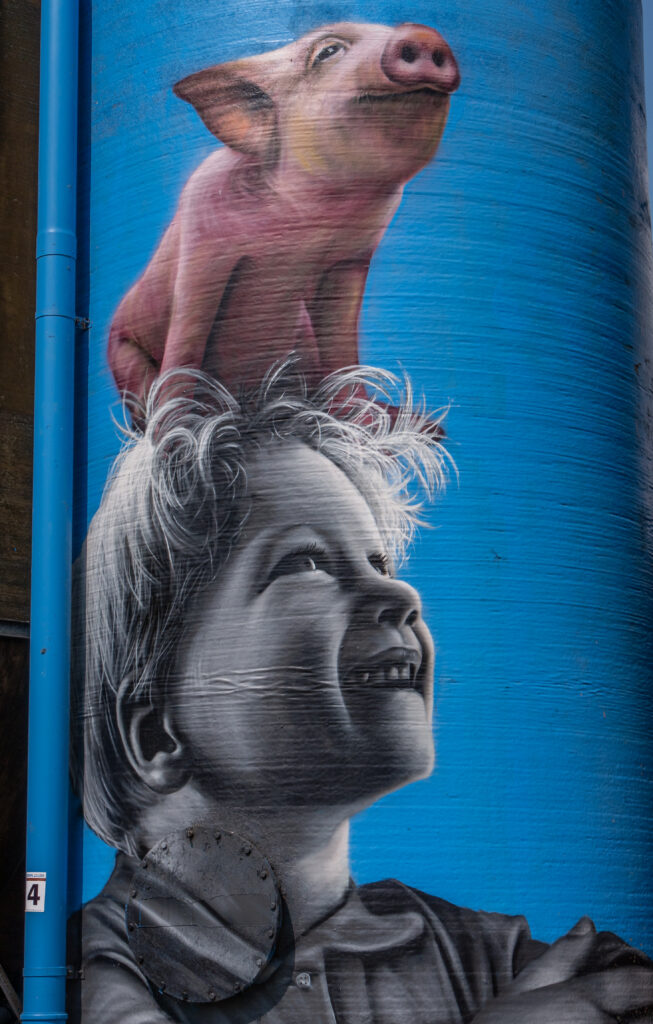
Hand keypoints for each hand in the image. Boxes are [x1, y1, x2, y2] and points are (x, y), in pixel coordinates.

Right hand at [472, 917, 652, 1022]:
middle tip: (632, 1005)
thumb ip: (562, 956)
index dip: (649, 981)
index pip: (643, 984)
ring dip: (637, 1021)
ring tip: (619, 1017)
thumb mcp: (523, 988)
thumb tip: (588, 921)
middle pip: (650, 1015)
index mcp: (583, 999)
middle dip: (646, 1008)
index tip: (644, 982)